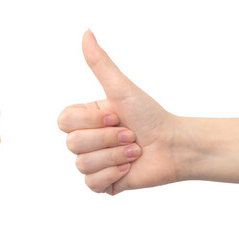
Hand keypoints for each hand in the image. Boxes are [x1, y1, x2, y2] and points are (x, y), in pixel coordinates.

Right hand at [59, 30, 184, 194]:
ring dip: (115, 156)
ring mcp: (93, 162)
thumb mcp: (121, 88)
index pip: (64, 121)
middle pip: (72, 144)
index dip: (91, 120)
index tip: (115, 115)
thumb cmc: (150, 115)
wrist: (174, 145)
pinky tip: (129, 168)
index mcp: (85, 118)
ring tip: (134, 151)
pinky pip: (92, 183)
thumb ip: (100, 63)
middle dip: (107, 139)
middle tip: (130, 134)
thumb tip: (86, 33)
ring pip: (82, 164)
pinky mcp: (103, 183)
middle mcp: (86, 140)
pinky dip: (114, 174)